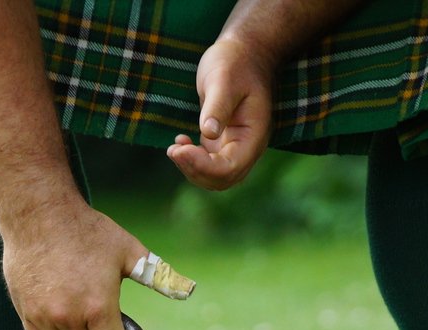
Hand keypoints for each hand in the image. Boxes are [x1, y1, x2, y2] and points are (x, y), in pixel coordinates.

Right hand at [0, 200, 148, 329]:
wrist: (38, 215)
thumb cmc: (87, 231)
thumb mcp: (128, 251)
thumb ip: (158, 276)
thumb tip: (188, 290)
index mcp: (98, 307)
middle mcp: (69, 317)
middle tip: (100, 306)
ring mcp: (44, 317)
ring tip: (80, 304)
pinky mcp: (25, 313)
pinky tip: (60, 310)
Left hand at [166, 38, 274, 189]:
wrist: (244, 52)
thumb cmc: (235, 62)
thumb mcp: (224, 80)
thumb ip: (217, 107)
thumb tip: (208, 133)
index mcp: (254, 135)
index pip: (230, 168)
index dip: (203, 166)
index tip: (180, 149)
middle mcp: (248, 147)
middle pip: (223, 179)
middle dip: (195, 170)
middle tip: (173, 149)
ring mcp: (235, 146)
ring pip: (214, 177)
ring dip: (191, 169)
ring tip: (174, 148)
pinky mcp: (222, 142)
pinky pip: (208, 164)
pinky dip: (191, 161)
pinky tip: (180, 142)